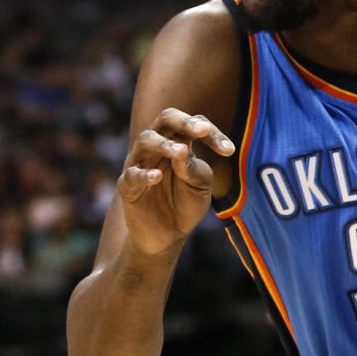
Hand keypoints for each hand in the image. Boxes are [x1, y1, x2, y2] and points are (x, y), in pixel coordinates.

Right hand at [117, 108, 234, 256]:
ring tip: (181, 151)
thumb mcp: (200, 185)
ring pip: (145, 140)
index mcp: (180, 142)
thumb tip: (184, 152)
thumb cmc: (186, 203)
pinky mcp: (127, 187)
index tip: (229, 151)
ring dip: (164, 144)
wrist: (168, 235)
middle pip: (165, 119)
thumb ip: (195, 169)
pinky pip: (131, 175)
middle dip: (184, 122)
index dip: (212, 134)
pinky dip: (143, 174)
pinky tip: (157, 176)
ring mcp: (140, 164)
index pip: (194, 125)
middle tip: (201, 130)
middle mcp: (158, 147)